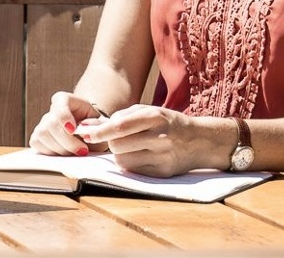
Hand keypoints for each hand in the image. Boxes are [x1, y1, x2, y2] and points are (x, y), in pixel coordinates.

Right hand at [29, 91, 105, 155]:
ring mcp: (43, 123)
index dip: (64, 117)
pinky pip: (38, 144)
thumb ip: (96, 127)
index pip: (60, 102)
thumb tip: (85, 135)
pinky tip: (64, 154)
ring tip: (75, 153)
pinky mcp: (37, 136)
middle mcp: (51, 110)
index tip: (73, 130)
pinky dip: (51, 152)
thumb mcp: (100, 123)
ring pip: (43, 135)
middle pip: (51, 123)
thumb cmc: (94, 125)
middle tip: (83, 151)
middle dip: (67, 141)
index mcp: (65, 100)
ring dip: (61, 149)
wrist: (88, 130)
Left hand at [72, 103, 223, 176]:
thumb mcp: (148, 111)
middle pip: (118, 145)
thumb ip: (120, 117)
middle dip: (110, 143)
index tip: (84, 133)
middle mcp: (160, 137)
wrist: (199, 140)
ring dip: (118, 154)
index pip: (120, 127)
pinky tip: (139, 155)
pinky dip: (129, 163)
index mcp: (155, 117)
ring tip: (130, 147)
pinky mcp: (162, 173)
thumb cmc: (167, 122)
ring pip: (122, 160)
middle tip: (115, 139)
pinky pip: (133, 171)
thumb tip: (89, 127)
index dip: (99, 131)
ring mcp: (162, 157)